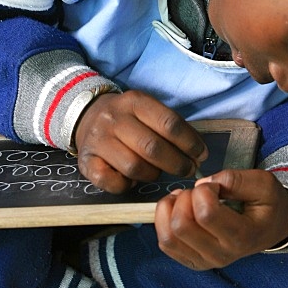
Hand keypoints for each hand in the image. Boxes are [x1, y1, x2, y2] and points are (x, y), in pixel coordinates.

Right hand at [73, 90, 207, 192]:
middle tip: (187, 170)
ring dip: (152, 174)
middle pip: (153, 147)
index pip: (169, 123)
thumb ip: (170, 128)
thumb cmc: (128, 118)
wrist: (87, 115)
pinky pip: (113, 182)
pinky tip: (131, 178)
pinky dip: (127, 185)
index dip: (190, 142)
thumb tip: (198, 154)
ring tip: (157, 172)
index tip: (201, 155)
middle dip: (177, 163)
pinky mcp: (86, 161)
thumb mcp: (147, 110)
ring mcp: (98, 140)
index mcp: (135, 102)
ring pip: (134, 167)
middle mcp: (114, 119)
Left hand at [154, 169, 287, 269]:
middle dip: (185, 199)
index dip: (204, 190)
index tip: (216, 186)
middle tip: (199, 192)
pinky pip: (165, 244)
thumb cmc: (268, 204)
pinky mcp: (192, 261)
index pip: (205, 214)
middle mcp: (221, 255)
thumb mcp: (263, 183)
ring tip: (186, 199)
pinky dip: (165, 221)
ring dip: (170, 210)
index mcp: (241, 236)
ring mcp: (205, 261)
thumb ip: (235, 179)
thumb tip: (201, 184)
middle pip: (181, 226)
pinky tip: (181, 209)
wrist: (272, 227)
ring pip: (168, 238)